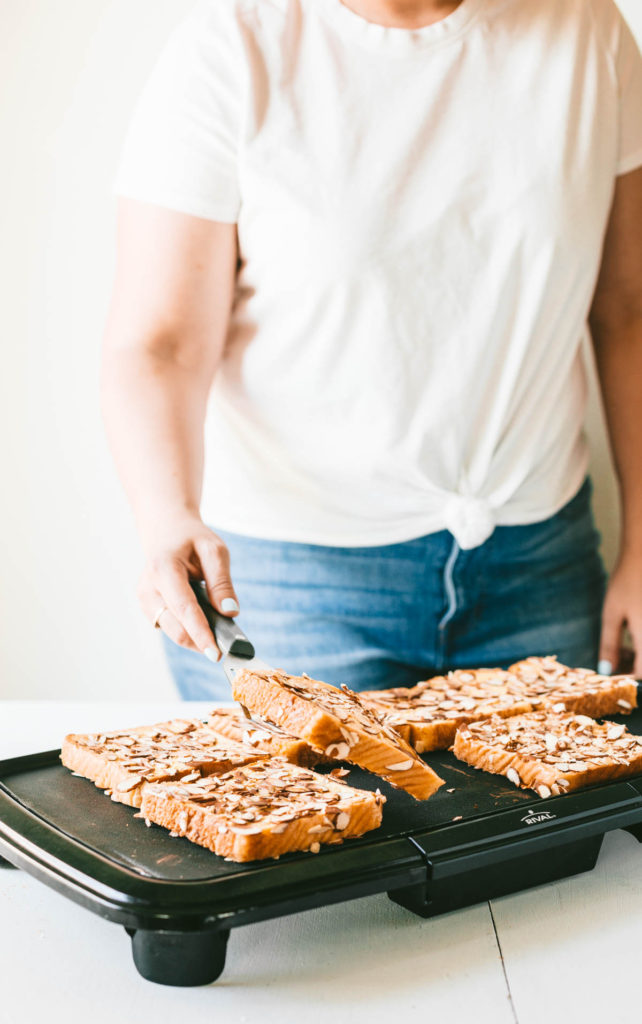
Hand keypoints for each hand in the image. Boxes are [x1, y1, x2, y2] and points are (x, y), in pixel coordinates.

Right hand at [137, 515, 238, 657]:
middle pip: (176, 628)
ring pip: (173, 632)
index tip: (216, 654)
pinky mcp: (148, 608)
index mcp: (163, 568)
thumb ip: (221, 582)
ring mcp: (145, 600)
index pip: (184, 608)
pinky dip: (189, 629)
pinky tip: (203, 620)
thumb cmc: (192, 540)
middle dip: (202, 640)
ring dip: (197, 637)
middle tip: (229, 644)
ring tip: (219, 630)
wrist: (166, 532)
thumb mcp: (214, 550)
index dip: (201, 633)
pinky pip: (171, 627)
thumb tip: (230, 612)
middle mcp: (148, 587)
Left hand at [599, 552, 641, 676]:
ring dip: (639, 656)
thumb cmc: (628, 581)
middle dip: (634, 667)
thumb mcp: (613, 614)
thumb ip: (610, 645)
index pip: (641, 674)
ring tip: (623, 647)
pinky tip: (634, 633)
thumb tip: (606, 671)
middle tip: (616, 660)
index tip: (612, 675)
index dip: (627, 679)